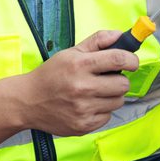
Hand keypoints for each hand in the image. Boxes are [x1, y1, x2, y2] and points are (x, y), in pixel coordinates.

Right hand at [16, 30, 137, 135]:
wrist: (27, 101)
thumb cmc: (51, 74)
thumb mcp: (70, 53)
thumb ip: (97, 41)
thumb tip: (120, 35)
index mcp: (79, 64)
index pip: (118, 59)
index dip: (131, 60)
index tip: (132, 62)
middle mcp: (82, 87)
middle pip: (123, 84)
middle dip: (119, 80)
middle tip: (106, 78)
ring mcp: (83, 108)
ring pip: (118, 101)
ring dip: (111, 96)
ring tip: (94, 92)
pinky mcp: (84, 125)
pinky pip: (108, 116)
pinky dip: (102, 110)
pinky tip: (87, 105)